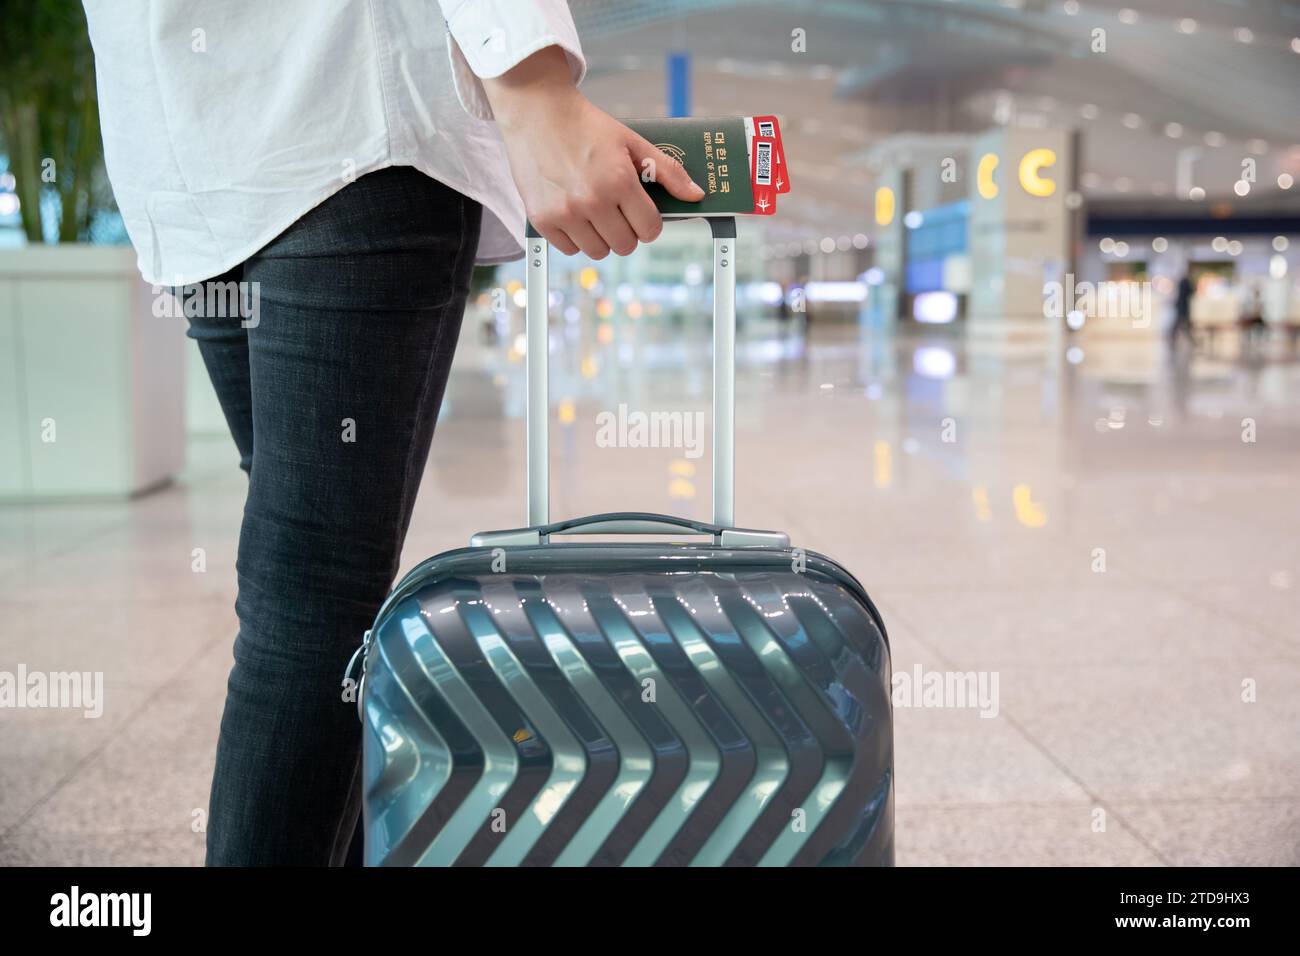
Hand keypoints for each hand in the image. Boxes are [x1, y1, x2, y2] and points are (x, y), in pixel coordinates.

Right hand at [482, 47, 704, 257]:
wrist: (536, 113)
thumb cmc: (586, 126)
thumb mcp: (632, 141)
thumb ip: (667, 170)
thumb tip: (696, 195)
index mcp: (619, 181)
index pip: (650, 229)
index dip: (649, 223)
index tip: (641, 212)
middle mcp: (592, 201)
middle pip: (625, 245)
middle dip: (627, 231)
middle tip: (617, 210)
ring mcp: (565, 213)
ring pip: (598, 252)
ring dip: (601, 237)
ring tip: (595, 212)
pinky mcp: (542, 219)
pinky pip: (569, 250)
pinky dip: (575, 238)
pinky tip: (574, 213)